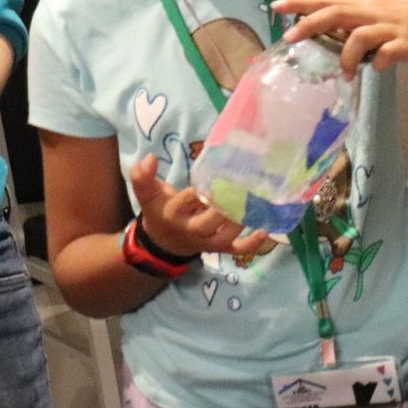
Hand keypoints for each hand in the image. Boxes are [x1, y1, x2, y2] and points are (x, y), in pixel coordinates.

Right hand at [128, 155, 272, 259]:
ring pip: (225, 236)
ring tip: (255, 202)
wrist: (164, 241)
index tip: (212, 177)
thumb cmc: (161, 210)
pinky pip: (237, 250)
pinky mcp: (220, 248)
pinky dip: (252, 244)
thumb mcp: (148, 194)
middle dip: (222, 208)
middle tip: (240, 189)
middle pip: (207, 222)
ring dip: (240, 222)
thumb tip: (149, 157)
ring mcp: (207, 241)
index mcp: (172, 213)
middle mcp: (190, 229)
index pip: (185, 201)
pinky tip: (265, 230)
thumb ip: (142, 176)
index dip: (197, 192)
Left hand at [274, 0, 407, 78]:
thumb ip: (351, 24)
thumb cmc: (407, 20)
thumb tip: (323, 33)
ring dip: (346, 56)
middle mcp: (373, 13)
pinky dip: (377, 63)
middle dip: (310, 25)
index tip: (275, 7)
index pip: (326, 1)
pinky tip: (377, 68)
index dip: (300, 4)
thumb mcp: (376, 15)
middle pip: (336, 14)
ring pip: (359, 36)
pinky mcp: (407, 44)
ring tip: (345, 72)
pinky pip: (387, 54)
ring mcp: (390, 28)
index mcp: (363, 6)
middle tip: (289, 39)